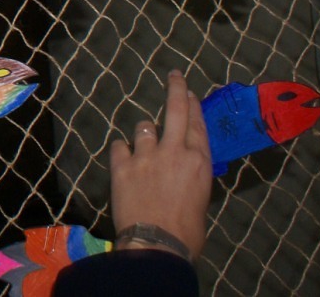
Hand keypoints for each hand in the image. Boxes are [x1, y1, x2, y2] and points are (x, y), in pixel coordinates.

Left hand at [110, 71, 211, 259]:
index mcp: (198, 161)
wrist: (156, 244)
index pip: (197, 124)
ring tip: (142, 146)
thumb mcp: (200, 199)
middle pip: (176, 109)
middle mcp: (173, 151)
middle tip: (174, 75)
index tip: (189, 92)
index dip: (192, 105)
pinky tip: (122, 158)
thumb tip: (183, 170)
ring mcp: (146, 156)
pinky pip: (119, 146)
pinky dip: (121, 151)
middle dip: (176, 88)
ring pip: (143, 127)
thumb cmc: (186, 232)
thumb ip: (191, 176)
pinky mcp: (122, 166)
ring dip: (143, 134)